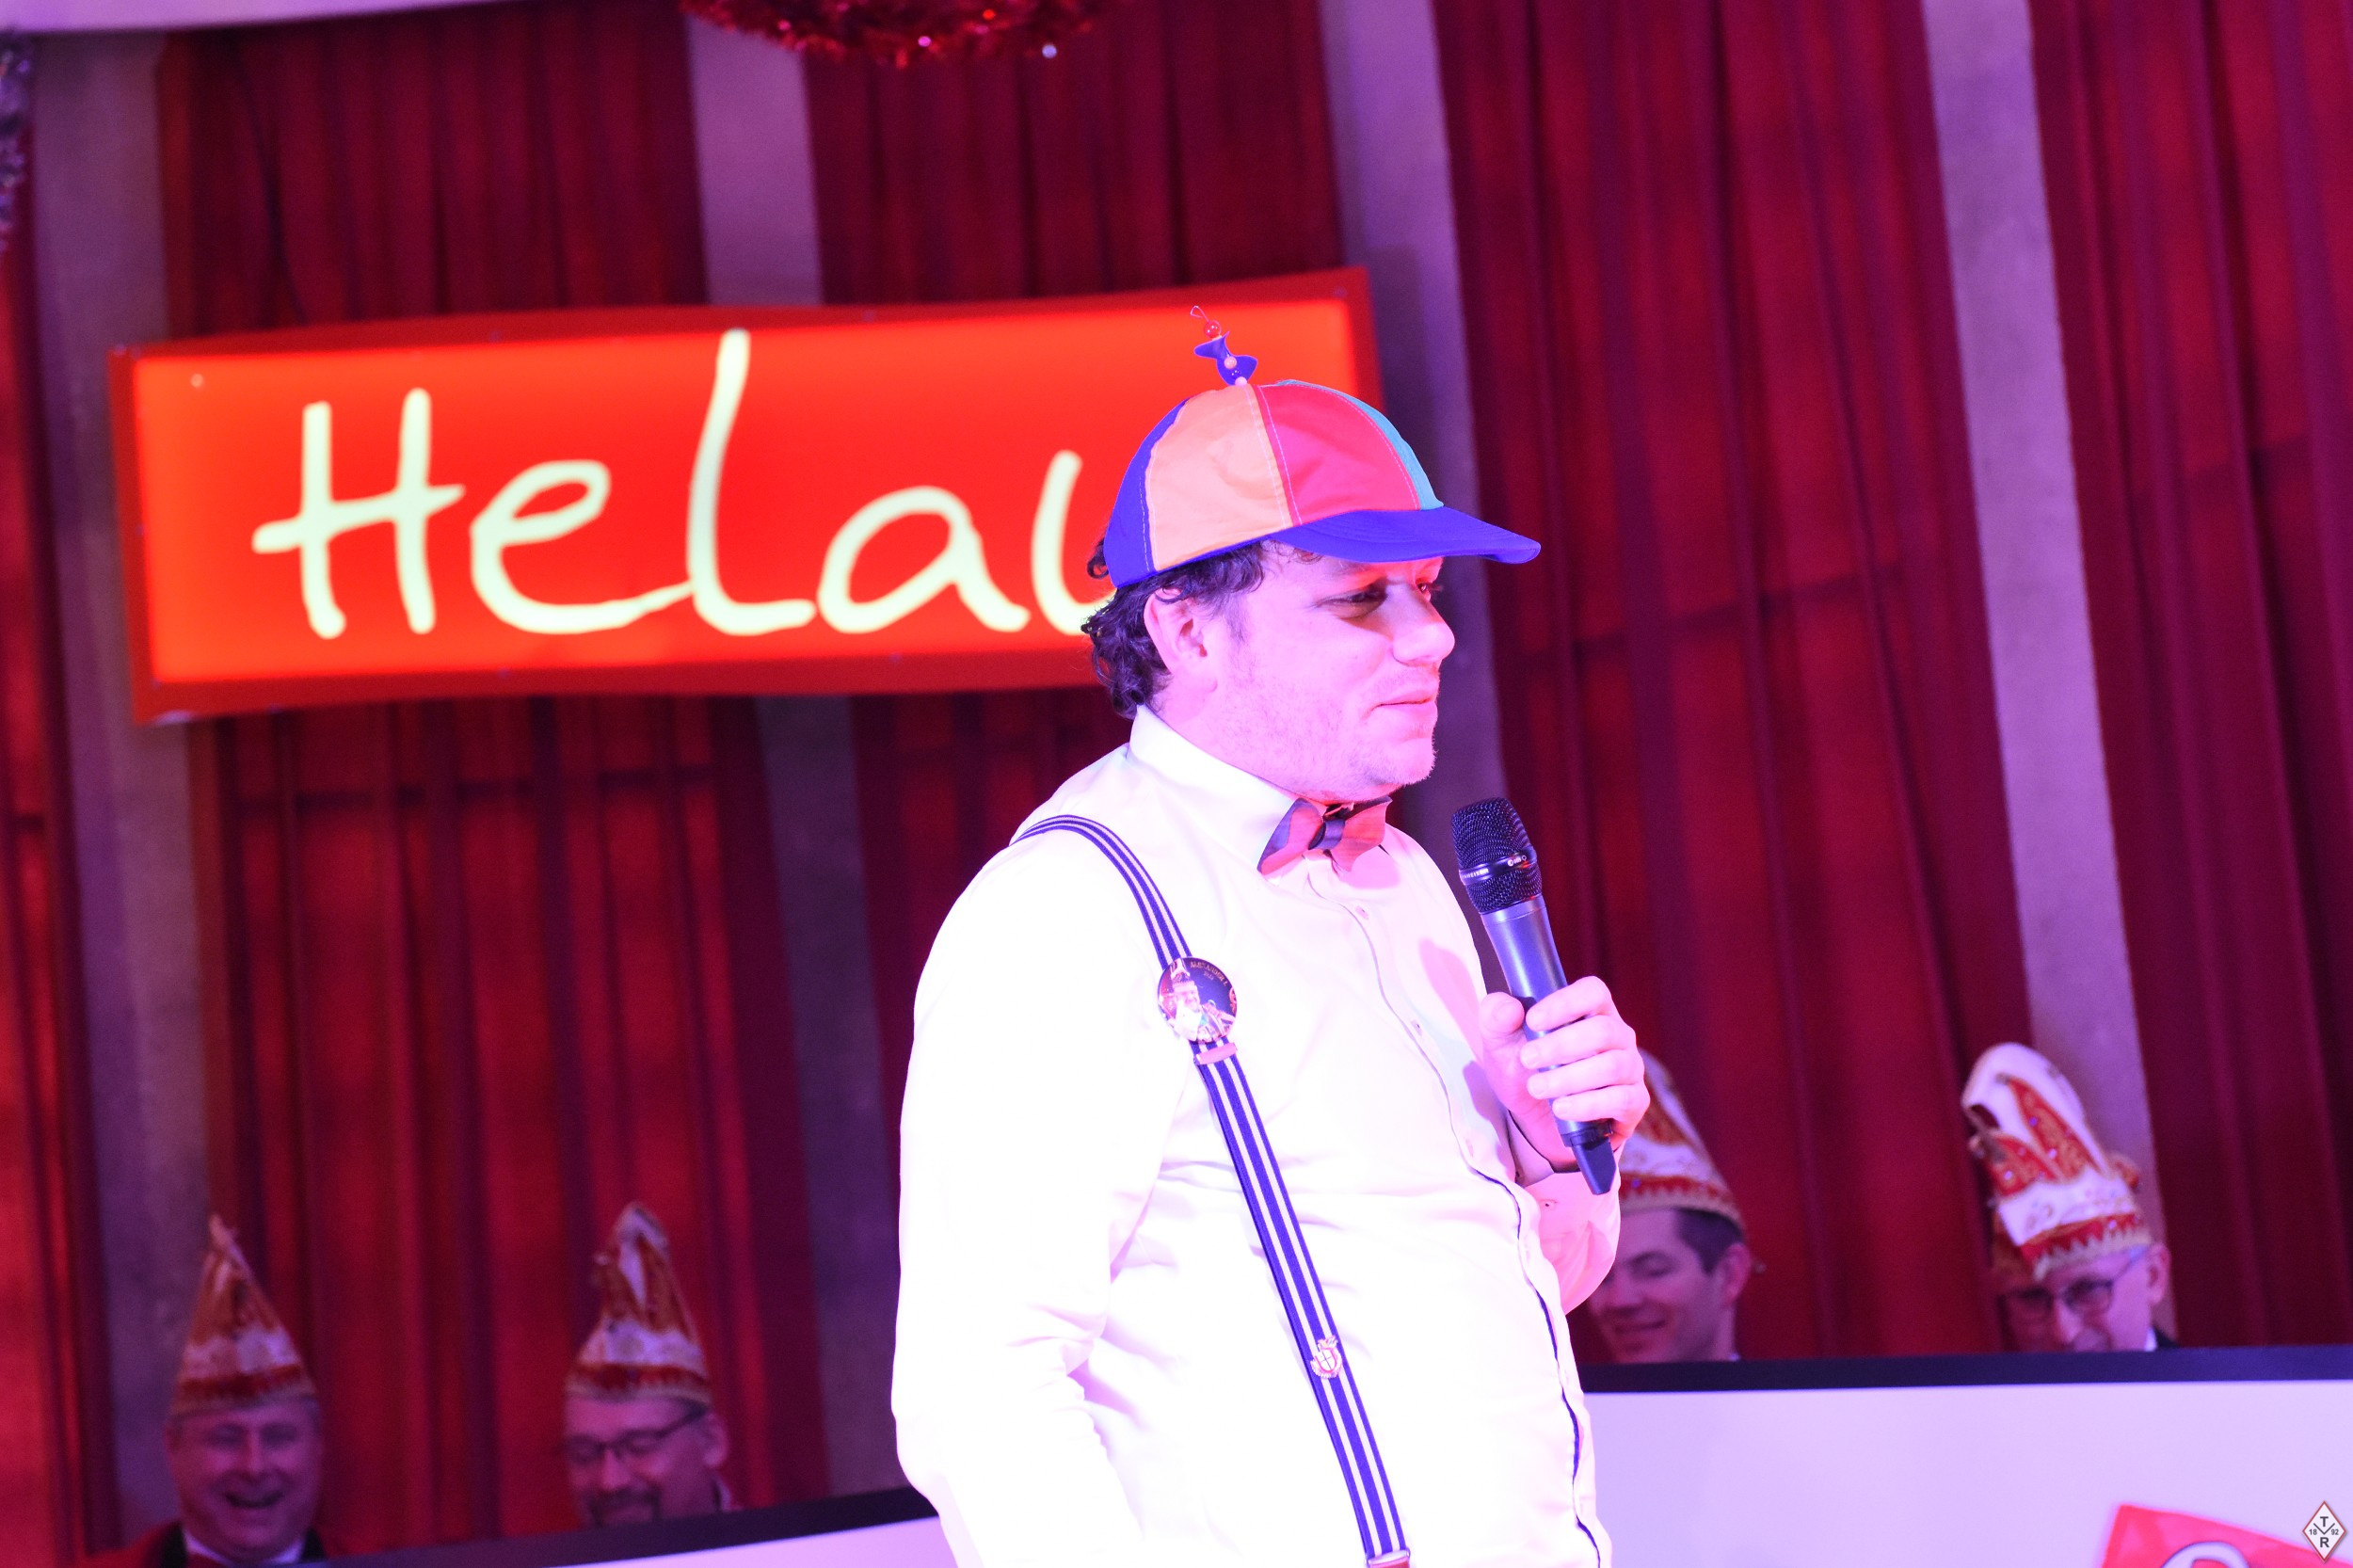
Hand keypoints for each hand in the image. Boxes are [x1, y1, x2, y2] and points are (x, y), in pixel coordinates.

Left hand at [1475, 976, 1647, 1170]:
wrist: (1535, 1118)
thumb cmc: (1525, 1069)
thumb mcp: (1500, 1043)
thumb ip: (1496, 1018)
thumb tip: (1509, 1008)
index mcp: (1592, 1010)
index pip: (1593, 992)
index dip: (1565, 1003)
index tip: (1533, 1021)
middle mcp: (1618, 1035)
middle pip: (1602, 1030)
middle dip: (1560, 1046)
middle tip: (1527, 1059)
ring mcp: (1630, 1068)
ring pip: (1611, 1066)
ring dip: (1569, 1078)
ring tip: (1537, 1087)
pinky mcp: (1633, 1101)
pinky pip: (1621, 1100)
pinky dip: (1588, 1105)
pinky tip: (1562, 1109)